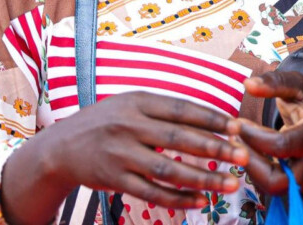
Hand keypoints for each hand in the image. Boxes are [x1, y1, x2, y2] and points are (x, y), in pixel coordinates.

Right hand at [1, 92, 246, 224]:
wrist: (60, 147)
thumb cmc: (106, 122)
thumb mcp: (130, 104)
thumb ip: (164, 110)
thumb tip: (211, 117)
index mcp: (138, 101)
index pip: (182, 109)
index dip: (212, 119)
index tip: (237, 127)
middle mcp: (129, 125)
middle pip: (179, 139)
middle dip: (215, 148)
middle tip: (243, 156)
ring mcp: (120, 154)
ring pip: (168, 170)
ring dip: (203, 178)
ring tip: (229, 184)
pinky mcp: (113, 179)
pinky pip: (151, 192)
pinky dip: (177, 199)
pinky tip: (199, 201)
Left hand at [232, 70, 302, 208]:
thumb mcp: (294, 82)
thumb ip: (273, 82)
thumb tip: (248, 84)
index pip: (283, 145)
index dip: (254, 137)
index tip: (237, 124)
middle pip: (280, 179)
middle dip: (250, 163)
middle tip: (234, 140)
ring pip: (276, 188)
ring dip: (252, 169)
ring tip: (240, 146)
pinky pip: (278, 187)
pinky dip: (260, 173)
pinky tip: (252, 153)